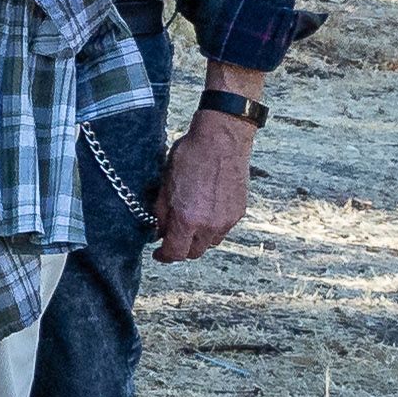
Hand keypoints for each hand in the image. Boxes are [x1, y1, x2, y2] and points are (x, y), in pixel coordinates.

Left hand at [158, 99, 257, 263]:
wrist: (221, 140)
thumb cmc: (189, 157)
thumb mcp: (164, 186)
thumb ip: (160, 214)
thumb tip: (158, 232)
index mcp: (187, 219)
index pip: (175, 253)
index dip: (164, 256)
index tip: (158, 253)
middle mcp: (210, 224)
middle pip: (194, 252)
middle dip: (181, 249)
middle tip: (171, 238)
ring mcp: (227, 220)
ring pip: (210, 242)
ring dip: (198, 239)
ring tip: (189, 223)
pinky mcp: (239, 212)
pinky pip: (223, 229)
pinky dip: (212, 227)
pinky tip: (204, 211)